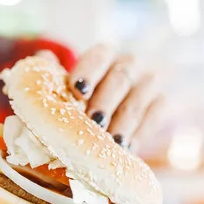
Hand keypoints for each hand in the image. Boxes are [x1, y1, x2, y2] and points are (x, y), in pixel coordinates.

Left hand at [41, 43, 166, 151]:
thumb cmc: (80, 96)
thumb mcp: (66, 83)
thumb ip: (53, 72)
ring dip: (123, 121)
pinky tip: (126, 149)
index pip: (99, 55)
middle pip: (120, 78)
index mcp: (104, 54)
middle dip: (105, 101)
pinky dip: (140, 133)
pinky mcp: (161, 102)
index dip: (89, 71)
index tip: (77, 91)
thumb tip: (42, 59)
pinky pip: (155, 116)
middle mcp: (129, 64)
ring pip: (138, 99)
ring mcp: (149, 82)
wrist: (110, 112)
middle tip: (93, 122)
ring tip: (110, 141)